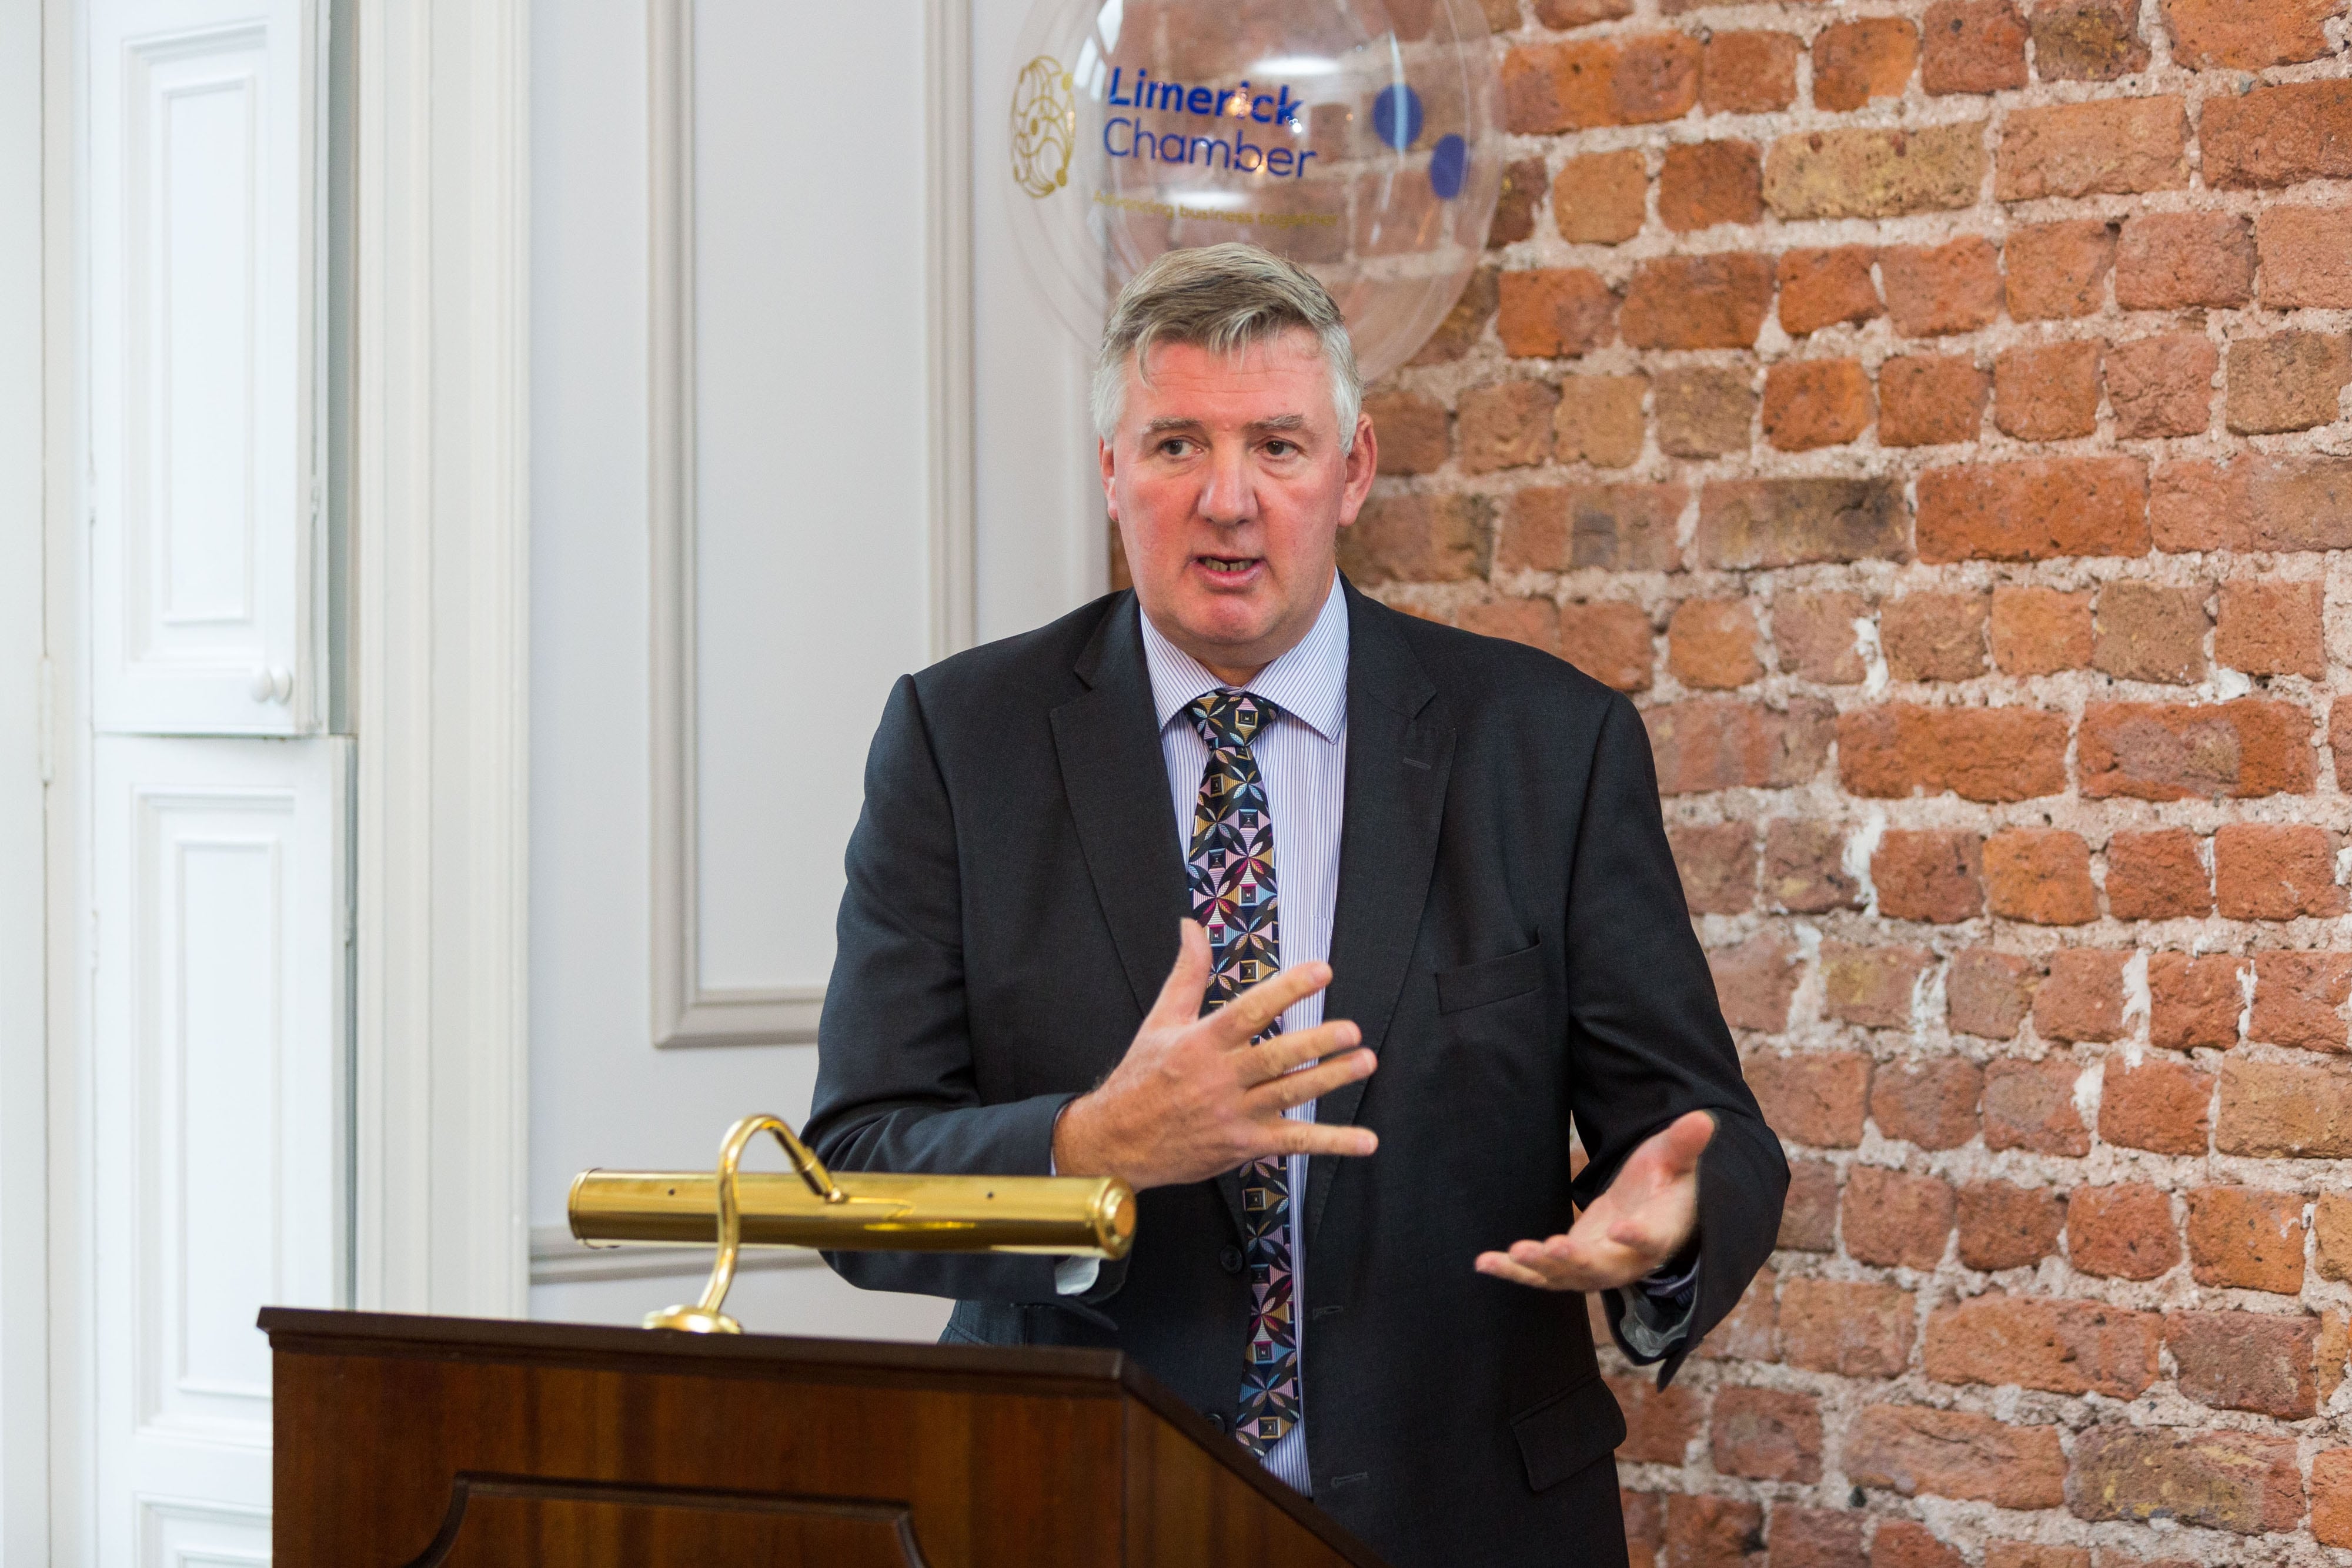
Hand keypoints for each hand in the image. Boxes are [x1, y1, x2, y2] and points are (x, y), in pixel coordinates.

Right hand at [1052, 919, 1378, 1190]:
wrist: (1116, 1142)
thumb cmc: (1141, 1078)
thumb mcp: (1160, 1020)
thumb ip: (1187, 973)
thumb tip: (1192, 926)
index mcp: (1200, 1043)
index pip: (1249, 1011)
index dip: (1287, 990)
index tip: (1321, 972)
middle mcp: (1219, 1078)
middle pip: (1275, 1057)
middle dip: (1316, 1043)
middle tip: (1352, 1030)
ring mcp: (1233, 1115)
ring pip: (1289, 1094)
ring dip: (1330, 1080)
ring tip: (1364, 1061)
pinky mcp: (1244, 1145)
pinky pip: (1294, 1142)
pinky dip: (1331, 1143)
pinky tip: (1364, 1140)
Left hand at [1473, 1111, 1714, 1292]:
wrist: (1651, 1212)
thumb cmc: (1666, 1182)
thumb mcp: (1674, 1159)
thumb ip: (1684, 1144)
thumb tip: (1704, 1119)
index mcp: (1659, 1234)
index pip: (1651, 1241)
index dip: (1638, 1237)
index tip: (1622, 1228)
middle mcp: (1627, 1260)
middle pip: (1602, 1269)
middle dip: (1574, 1261)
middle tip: (1549, 1248)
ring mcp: (1596, 1267)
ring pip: (1566, 1277)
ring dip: (1538, 1269)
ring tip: (1510, 1255)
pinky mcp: (1570, 1265)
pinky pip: (1541, 1274)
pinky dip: (1513, 1271)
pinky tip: (1483, 1262)